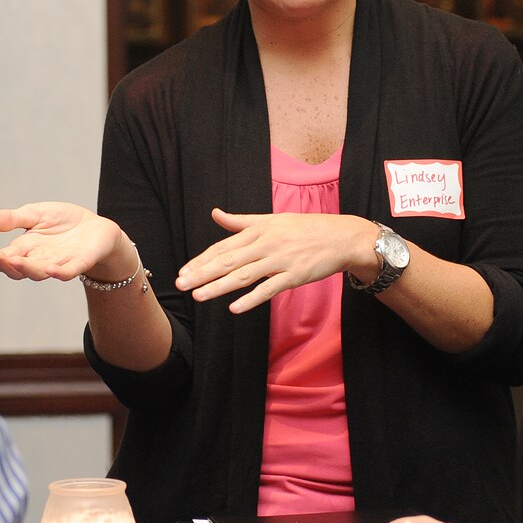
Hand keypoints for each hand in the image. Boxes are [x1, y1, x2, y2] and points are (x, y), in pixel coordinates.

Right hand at [0, 203, 134, 283]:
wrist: (96, 227)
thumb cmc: (64, 222)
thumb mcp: (35, 214)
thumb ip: (11, 219)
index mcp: (26, 248)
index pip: (4, 257)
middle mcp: (39, 260)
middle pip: (17, 269)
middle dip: (4, 264)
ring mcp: (59, 263)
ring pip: (39, 272)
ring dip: (26, 268)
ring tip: (14, 261)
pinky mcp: (80, 263)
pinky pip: (68, 272)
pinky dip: (60, 272)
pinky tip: (51, 270)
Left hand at [173, 209, 378, 313]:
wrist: (341, 236)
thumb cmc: (305, 228)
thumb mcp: (271, 219)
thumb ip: (241, 221)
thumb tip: (215, 213)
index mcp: (258, 230)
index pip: (223, 247)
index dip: (201, 260)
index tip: (183, 271)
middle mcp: (265, 244)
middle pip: (228, 261)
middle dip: (202, 273)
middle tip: (180, 284)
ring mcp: (280, 260)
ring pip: (243, 276)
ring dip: (219, 287)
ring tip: (198, 296)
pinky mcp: (294, 276)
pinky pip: (269, 289)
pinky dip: (251, 299)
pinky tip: (234, 308)